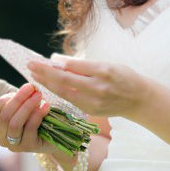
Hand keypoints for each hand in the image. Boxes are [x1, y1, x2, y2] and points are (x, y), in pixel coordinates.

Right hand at [0, 83, 53, 153]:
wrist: (54, 134)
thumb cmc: (35, 115)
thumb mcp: (23, 104)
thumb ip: (20, 98)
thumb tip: (28, 88)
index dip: (3, 99)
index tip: (18, 90)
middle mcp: (1, 137)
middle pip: (4, 116)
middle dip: (18, 99)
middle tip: (32, 88)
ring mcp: (13, 144)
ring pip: (14, 124)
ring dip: (27, 107)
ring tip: (38, 96)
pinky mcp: (28, 147)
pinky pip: (29, 128)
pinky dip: (37, 115)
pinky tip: (46, 106)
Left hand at [27, 54, 146, 118]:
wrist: (139, 100)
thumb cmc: (124, 77)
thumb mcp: (107, 64)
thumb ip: (84, 65)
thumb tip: (59, 62)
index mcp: (103, 71)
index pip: (71, 66)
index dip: (52, 64)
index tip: (37, 60)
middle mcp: (97, 88)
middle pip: (64, 80)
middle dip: (44, 73)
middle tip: (30, 66)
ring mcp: (93, 102)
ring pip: (64, 92)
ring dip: (47, 84)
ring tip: (35, 76)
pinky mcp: (91, 111)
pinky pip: (70, 100)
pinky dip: (58, 92)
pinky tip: (50, 86)